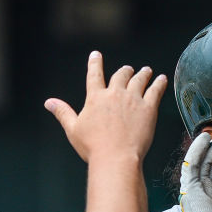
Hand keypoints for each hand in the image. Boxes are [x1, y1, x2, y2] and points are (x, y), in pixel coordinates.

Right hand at [44, 52, 166, 162]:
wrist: (116, 157)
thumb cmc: (93, 147)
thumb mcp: (73, 129)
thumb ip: (63, 112)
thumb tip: (49, 102)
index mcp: (95, 98)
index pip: (94, 75)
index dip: (95, 63)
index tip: (96, 54)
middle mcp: (114, 94)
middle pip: (120, 76)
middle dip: (125, 71)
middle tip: (128, 69)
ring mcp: (133, 99)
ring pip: (139, 80)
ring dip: (143, 74)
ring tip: (147, 71)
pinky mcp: (148, 108)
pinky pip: (156, 90)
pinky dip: (159, 83)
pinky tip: (162, 79)